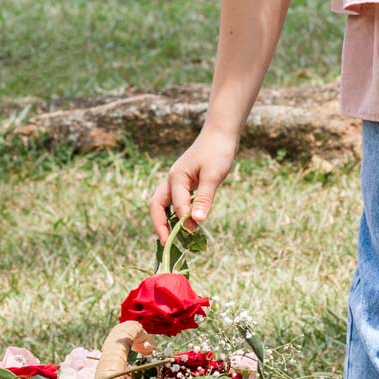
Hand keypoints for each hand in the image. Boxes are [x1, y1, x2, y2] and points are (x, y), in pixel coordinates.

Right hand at [149, 125, 239, 243]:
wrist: (221, 133)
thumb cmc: (217, 152)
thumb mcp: (213, 176)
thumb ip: (203, 199)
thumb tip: (196, 222)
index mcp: (176, 177)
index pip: (174, 205)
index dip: (181, 221)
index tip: (192, 234)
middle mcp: (172, 180)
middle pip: (157, 206)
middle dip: (159, 225)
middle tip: (167, 244)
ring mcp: (177, 180)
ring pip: (164, 204)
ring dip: (167, 220)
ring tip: (173, 237)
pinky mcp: (185, 181)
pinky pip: (175, 201)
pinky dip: (177, 213)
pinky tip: (186, 221)